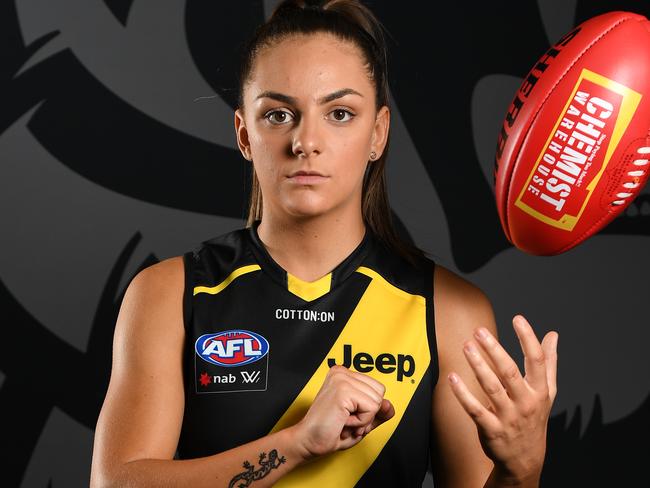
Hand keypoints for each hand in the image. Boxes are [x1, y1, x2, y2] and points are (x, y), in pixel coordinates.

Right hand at [292, 365, 394, 459]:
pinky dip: (361, 422)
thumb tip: (389, 404)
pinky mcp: (343, 390)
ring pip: (377, 401)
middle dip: (368, 413)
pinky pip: (371, 409)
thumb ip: (379, 412)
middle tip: (345, 419)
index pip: (378, 388)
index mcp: (344, 374)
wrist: (308, 442)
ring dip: (363, 419)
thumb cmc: (331, 432)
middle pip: (380, 392)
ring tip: (343, 420)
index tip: (347, 415)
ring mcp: (341, 379)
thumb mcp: (362, 420)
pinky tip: (343, 422)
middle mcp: (342, 372)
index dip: (368, 409)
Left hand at [447, 314, 557, 482]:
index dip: (528, 338)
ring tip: (466, 346)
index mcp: (539, 391)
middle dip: (494, 350)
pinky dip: (462, 394)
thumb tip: (553, 335)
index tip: (518, 318)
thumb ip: (549, 362)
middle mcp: (525, 403)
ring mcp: (508, 417)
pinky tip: (452, 377)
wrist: (525, 460)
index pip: (537, 361)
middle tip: (479, 331)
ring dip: (477, 366)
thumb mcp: (547, 392)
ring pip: (491, 388)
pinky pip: (474, 409)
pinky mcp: (491, 429)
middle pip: (509, 372)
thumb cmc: (534, 419)